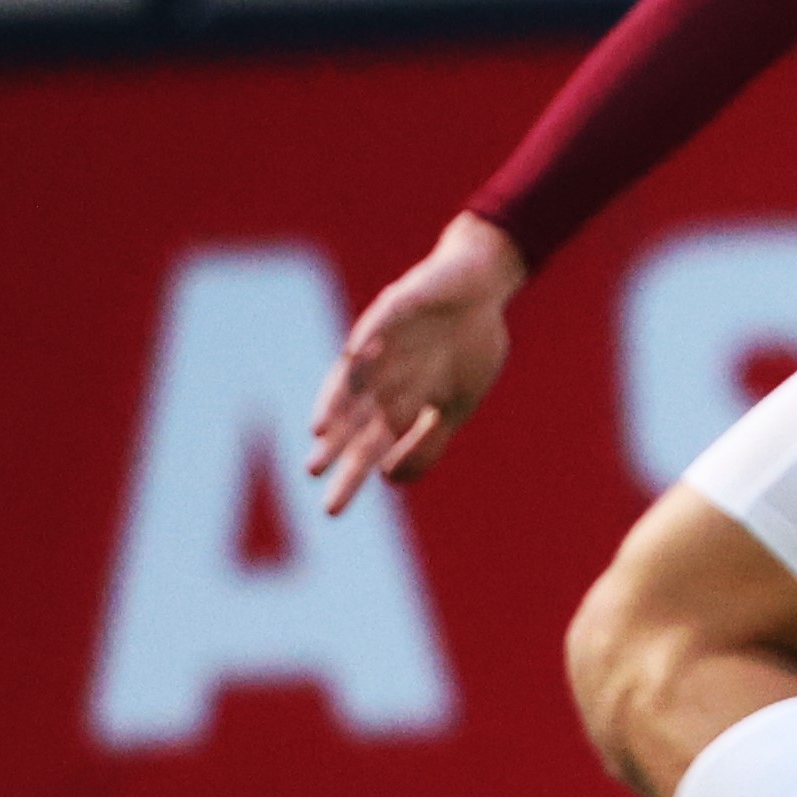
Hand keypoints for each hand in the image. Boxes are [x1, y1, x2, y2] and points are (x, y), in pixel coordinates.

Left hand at [308, 213, 526, 515]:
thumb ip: (427, 442)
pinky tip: (355, 357)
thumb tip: (388, 480)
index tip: (331, 510)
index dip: (351, 472)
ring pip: (355, 376)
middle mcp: (385, 375)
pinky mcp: (397, 307)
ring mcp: (386, 342)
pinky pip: (377, 324)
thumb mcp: (457, 404)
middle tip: (313, 474)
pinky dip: (367, 340)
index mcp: (401, 400)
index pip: (369, 442)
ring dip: (337, 400)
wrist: (483, 285)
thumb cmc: (470, 343)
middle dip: (335, 446)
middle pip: (355, 417)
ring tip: (320, 429)